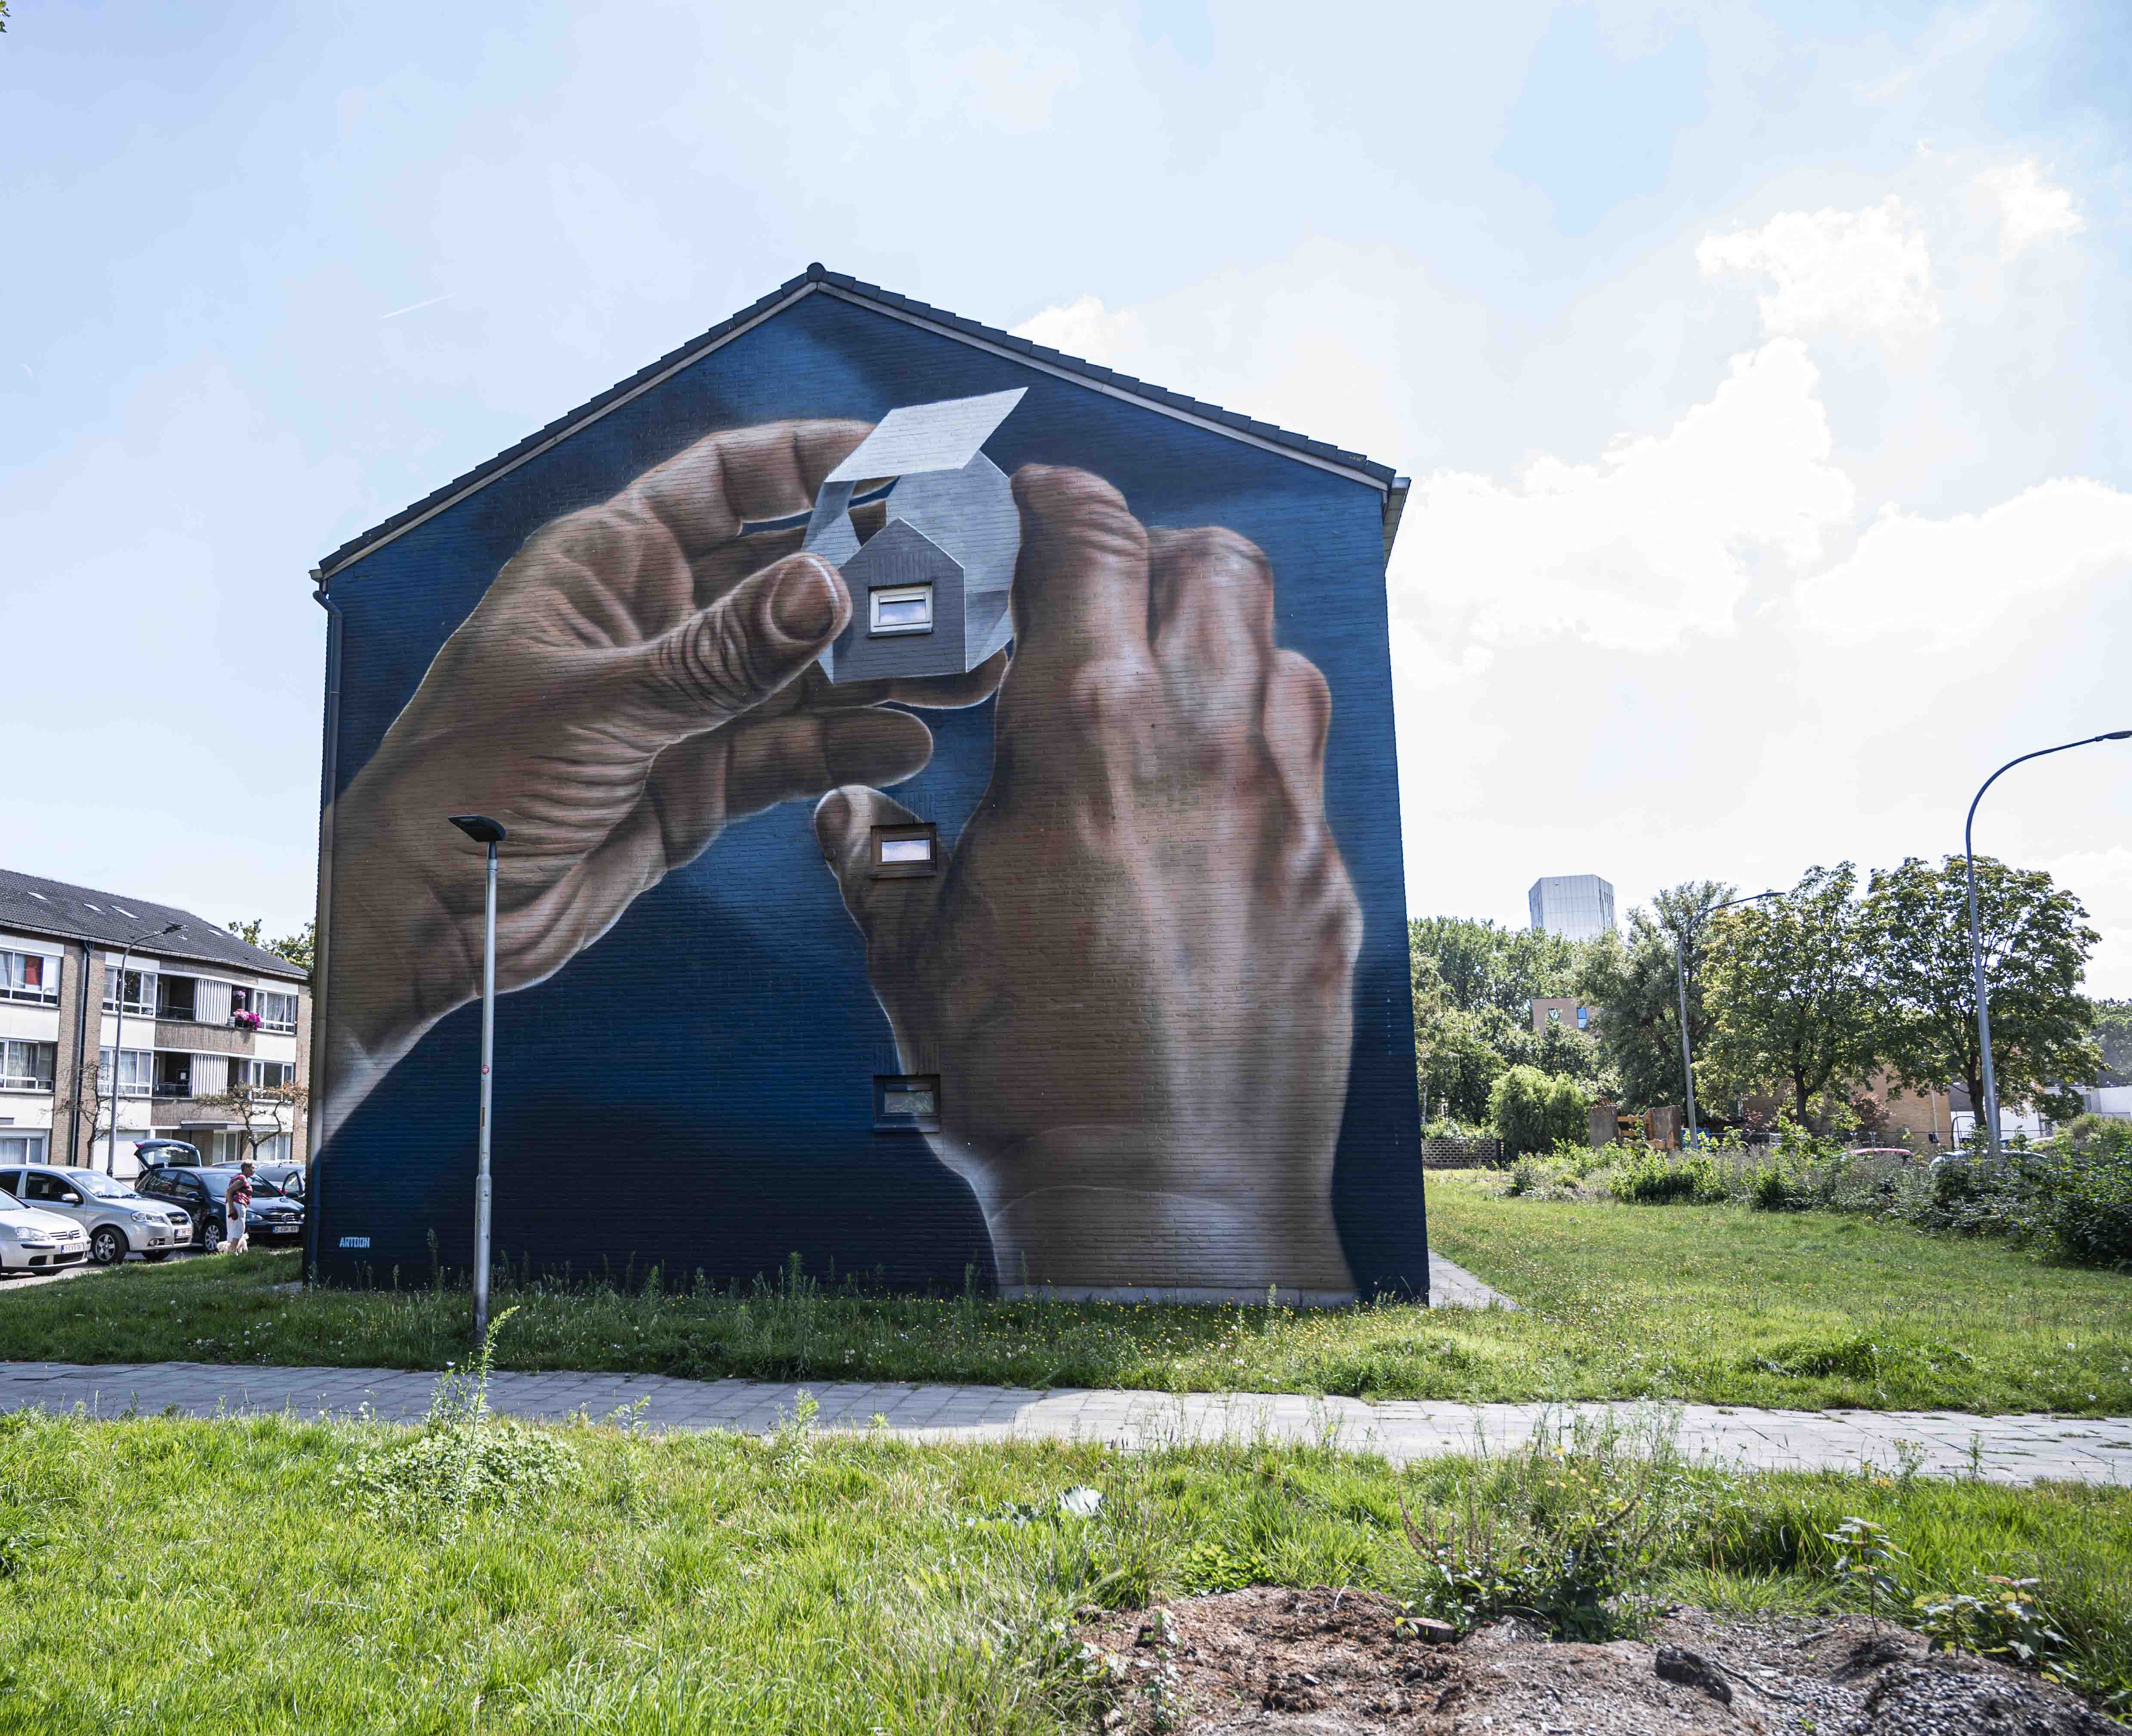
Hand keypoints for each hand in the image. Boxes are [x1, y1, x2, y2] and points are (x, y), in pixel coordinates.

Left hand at [327, 420, 1005, 1119]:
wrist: (427, 920)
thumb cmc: (464, 786)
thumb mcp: (598, 705)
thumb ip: (718, 654)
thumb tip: (825, 588)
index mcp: (608, 562)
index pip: (728, 479)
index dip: (812, 458)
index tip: (902, 457)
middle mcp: (653, 623)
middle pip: (786, 573)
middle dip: (874, 572)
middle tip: (965, 575)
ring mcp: (682, 705)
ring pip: (802, 668)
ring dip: (880, 666)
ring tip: (968, 664)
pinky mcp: (699, 783)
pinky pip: (790, 751)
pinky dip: (846, 747)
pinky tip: (906, 740)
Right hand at [815, 467, 1361, 1297]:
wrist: (1161, 1204)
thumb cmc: (1020, 1080)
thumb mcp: (907, 951)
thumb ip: (874, 853)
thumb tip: (854, 806)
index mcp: (1085, 733)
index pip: (1088, 538)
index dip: (1058, 497)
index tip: (1035, 500)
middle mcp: (1204, 745)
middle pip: (1216, 563)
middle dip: (1158, 553)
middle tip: (1107, 593)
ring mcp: (1286, 813)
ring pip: (1280, 654)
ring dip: (1224, 646)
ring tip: (1167, 697)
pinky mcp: (1328, 885)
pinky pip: (1311, 770)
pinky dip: (1261, 753)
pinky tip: (1211, 810)